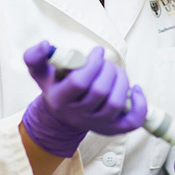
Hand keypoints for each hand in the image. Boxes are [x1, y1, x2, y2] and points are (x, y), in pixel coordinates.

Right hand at [21, 42, 146, 156]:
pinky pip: (131, 122)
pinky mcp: (113, 129)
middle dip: (108, 70)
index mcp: (59, 100)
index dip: (92, 64)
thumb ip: (35, 56)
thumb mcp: (40, 72)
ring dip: (122, 82)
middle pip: (100, 92)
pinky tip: (136, 89)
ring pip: (116, 104)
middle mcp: (77, 115)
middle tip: (107, 62)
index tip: (97, 52)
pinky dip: (140, 105)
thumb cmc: (56, 86)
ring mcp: (96, 124)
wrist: (63, 116)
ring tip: (117, 72)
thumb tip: (46, 44)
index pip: (79, 82)